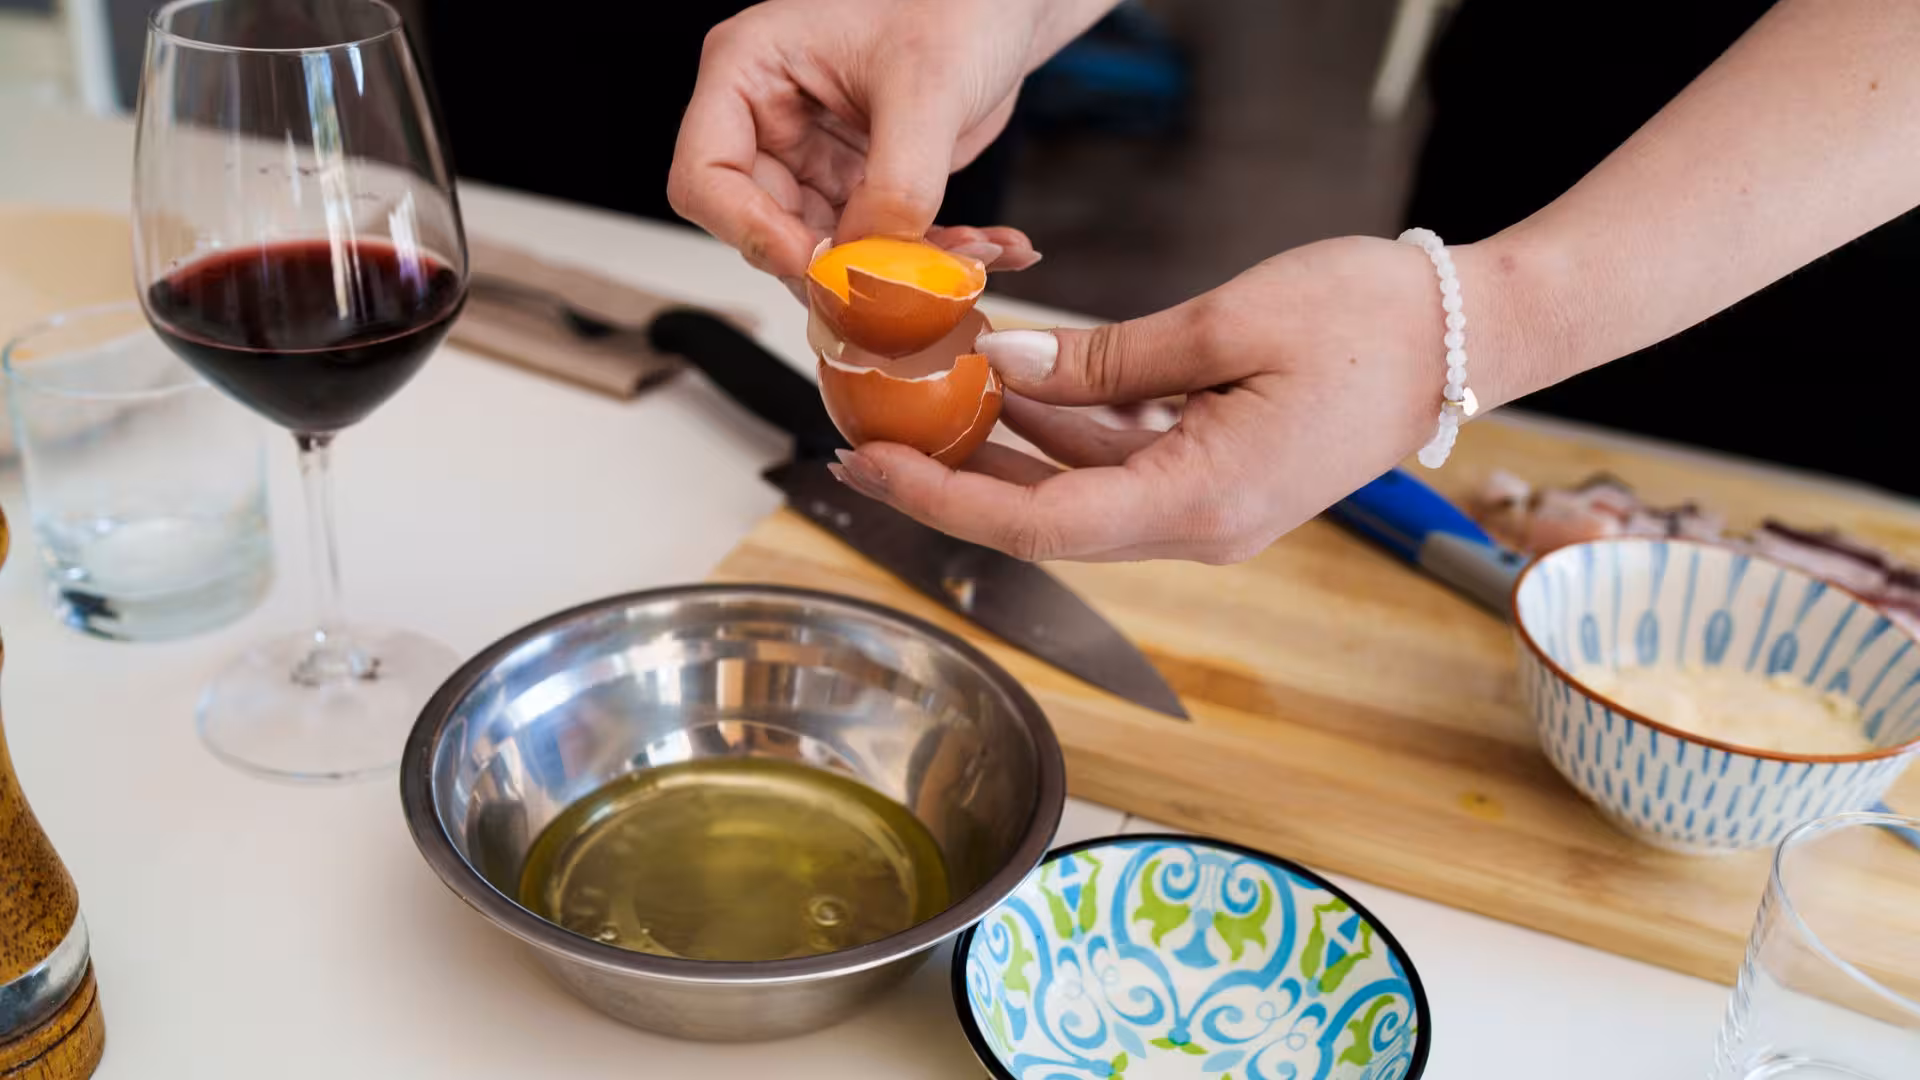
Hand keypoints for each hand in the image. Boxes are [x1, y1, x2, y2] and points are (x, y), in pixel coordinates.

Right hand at [667, 0, 1096, 279]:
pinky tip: (994, 246)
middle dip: (839, 264)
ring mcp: (813, 158)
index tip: (816, 263)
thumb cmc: (955, 6)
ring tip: (975, 253)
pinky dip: (934, 256)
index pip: (706, 178)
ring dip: (900, 270)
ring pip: (828, 250)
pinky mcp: (860, 185)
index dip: (751, 232)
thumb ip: (898, 181)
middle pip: (765, 228)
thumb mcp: (928, 86)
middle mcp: (770, 119)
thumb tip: (869, 264)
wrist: (1004, 8)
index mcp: (749, 70)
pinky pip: (878, 245)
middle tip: (904, 282)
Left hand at [828, 236, 1529, 562]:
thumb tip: (1009, 363)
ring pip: (1078, 484)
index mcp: (1201, 502)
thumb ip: (1109, 357)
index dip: (945, 501)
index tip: (871, 469)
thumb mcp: (1227, 322)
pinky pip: (1120, 460)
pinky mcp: (1219, 476)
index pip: (1040, 522)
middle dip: (955, 476)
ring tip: (928, 391)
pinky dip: (1065, 423)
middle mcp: (1199, 525)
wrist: (1471, 335)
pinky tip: (1015, 375)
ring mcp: (1211, 506)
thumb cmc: (1371, 321)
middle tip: (869, 432)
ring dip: (1006, 444)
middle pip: (1046, 515)